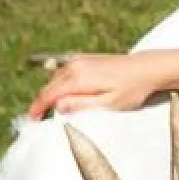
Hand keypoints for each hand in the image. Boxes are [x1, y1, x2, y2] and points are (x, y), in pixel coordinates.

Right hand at [27, 53, 161, 118]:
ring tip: (52, 111)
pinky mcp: (85, 59)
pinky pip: (65, 73)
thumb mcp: (109, 104)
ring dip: (51, 94)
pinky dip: (60, 84)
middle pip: (49, 86)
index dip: (37, 109)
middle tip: (40, 120)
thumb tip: (58, 106)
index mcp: (78, 78)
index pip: (48, 94)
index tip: (31, 120)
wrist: (147, 69)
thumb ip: (82, 105)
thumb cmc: (132, 89)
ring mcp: (79, 60)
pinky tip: (65, 95)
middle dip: (42, 103)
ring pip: (55, 79)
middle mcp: (75, 66)